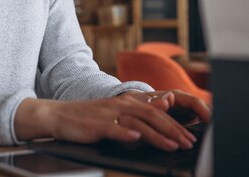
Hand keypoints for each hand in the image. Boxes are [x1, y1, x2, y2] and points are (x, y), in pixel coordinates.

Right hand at [15, 91, 208, 150]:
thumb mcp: (115, 115)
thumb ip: (135, 117)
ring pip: (138, 123)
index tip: (189, 136)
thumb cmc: (88, 118)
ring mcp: (109, 114)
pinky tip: (136, 139)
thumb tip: (156, 122)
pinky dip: (125, 134)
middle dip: (173, 130)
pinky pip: (113, 129)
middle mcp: (121, 104)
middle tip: (188, 143)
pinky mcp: (96, 125)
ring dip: (157, 135)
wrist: (59, 115)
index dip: (175, 124)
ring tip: (172, 146)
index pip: (157, 112)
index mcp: (127, 102)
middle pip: (153, 116)